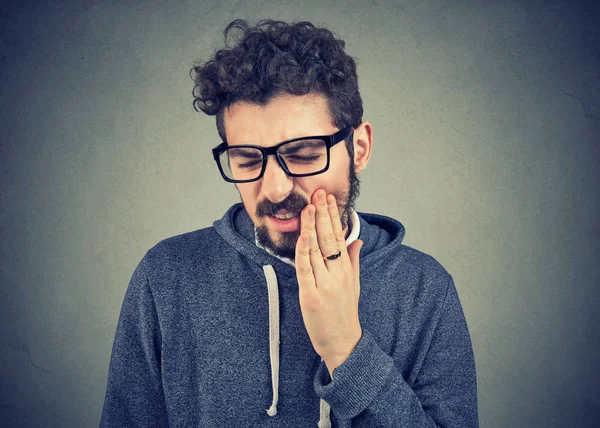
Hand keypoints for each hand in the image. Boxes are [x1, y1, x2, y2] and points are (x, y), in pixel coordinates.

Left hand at [295, 189, 362, 376]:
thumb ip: (353, 260)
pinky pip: (306, 269)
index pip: (340, 236)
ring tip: (309, 207)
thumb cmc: (345, 313)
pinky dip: (304, 252)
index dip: (334, 216)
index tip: (329, 198)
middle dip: (323, 214)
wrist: (342, 341)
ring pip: (317, 250)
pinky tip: (303, 236)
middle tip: (319, 193)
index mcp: (347, 269)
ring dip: (312, 226)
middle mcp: (338, 273)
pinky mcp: (311, 295)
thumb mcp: (354, 284)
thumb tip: (357, 240)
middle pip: (330, 238)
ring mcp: (325, 283)